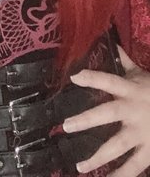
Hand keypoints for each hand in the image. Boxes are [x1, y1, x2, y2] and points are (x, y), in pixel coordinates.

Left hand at [63, 45, 149, 175]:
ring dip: (97, 158)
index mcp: (131, 90)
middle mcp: (133, 111)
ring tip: (79, 166)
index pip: (109, 80)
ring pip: (117, 146)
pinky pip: (134, 166)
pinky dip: (122, 175)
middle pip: (108, 115)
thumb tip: (112, 44)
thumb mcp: (143, 75)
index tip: (74, 77)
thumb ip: (125, 63)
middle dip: (87, 120)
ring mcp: (141, 133)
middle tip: (67, 126)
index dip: (93, 78)